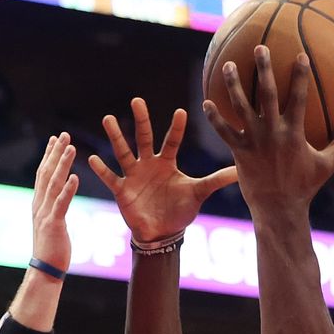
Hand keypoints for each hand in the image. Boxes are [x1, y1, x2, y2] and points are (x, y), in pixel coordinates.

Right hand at [32, 133, 79, 270]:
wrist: (45, 270)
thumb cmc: (52, 249)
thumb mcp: (51, 224)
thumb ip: (53, 209)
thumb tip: (57, 199)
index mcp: (39, 203)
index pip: (43, 174)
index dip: (49, 155)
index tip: (55, 139)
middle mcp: (39, 205)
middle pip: (46, 173)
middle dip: (55, 153)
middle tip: (64, 134)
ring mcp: (45, 214)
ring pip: (53, 184)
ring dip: (62, 164)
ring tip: (71, 148)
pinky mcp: (53, 224)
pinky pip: (61, 204)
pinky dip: (68, 189)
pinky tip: (75, 177)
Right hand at [89, 99, 236, 242]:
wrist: (162, 232)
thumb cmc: (180, 210)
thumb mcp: (199, 193)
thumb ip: (217, 179)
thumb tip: (242, 169)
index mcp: (167, 163)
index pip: (172, 141)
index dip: (176, 128)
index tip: (181, 111)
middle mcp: (149, 164)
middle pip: (144, 138)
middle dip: (141, 120)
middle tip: (137, 100)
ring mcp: (133, 176)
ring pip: (124, 152)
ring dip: (116, 137)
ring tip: (108, 118)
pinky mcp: (122, 191)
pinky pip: (110, 178)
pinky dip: (102, 169)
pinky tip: (91, 158)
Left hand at [203, 45, 333, 211]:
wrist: (279, 209)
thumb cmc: (305, 187)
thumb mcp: (327, 165)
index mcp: (294, 133)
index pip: (299, 97)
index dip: (300, 75)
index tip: (300, 54)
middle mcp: (273, 132)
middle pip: (268, 94)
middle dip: (264, 69)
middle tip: (260, 46)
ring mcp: (254, 141)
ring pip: (241, 107)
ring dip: (234, 84)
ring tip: (228, 64)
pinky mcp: (239, 152)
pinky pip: (224, 132)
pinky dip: (215, 118)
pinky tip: (206, 102)